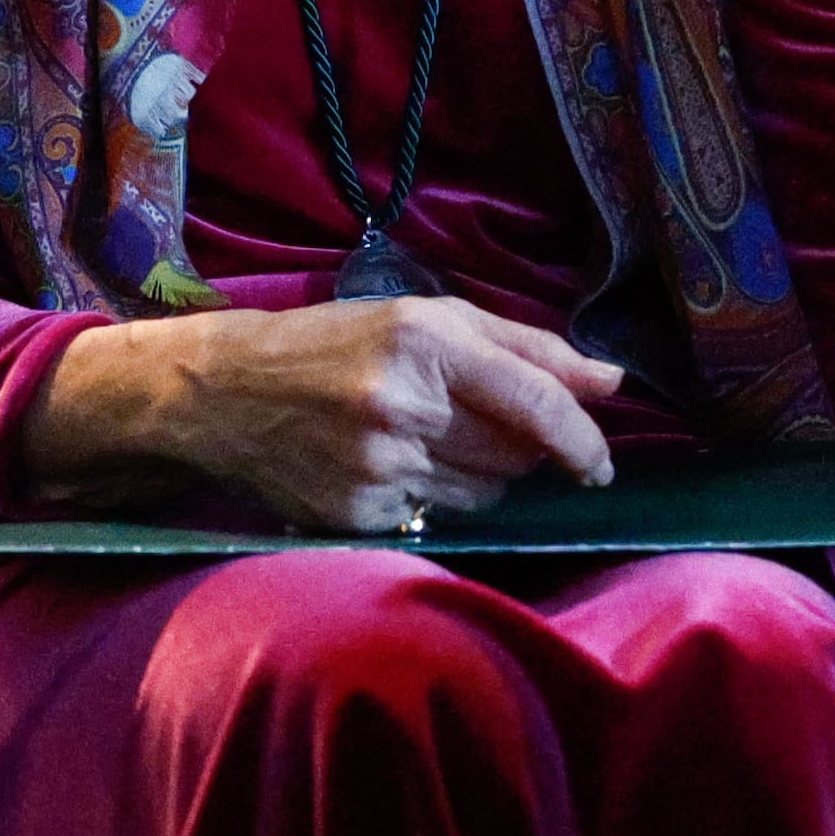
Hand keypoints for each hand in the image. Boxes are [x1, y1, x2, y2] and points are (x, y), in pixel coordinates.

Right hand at [24, 294, 622, 532]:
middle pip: (515, 455)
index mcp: (427, 342)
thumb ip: (528, 346)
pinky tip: (393, 468)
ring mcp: (377, 466)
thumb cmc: (336, 343)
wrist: (223, 393)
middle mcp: (403, 404)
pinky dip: (432, 499)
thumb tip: (611, 381)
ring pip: (482, 493)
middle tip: (482, 426)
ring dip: (478, 474)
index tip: (600, 464)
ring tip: (428, 440)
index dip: (583, 439)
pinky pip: (435, 518)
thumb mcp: (427, 317)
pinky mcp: (356, 514)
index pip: (536, 403)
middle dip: (521, 449)